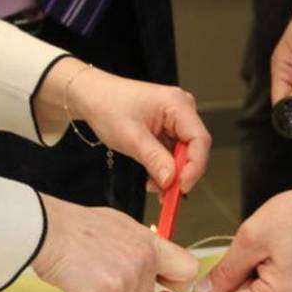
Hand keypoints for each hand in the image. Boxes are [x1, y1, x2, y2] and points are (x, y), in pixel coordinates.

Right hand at [32, 194, 198, 291]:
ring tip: (86, 278)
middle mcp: (144, 260)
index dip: (176, 285)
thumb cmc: (74, 227)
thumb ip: (138, 249)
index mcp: (150, 243)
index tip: (163, 289)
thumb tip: (148, 266)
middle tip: (101, 282)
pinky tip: (76, 284)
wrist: (47, 229)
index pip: (187, 270)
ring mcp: (128, 278)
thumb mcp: (118, 227)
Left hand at [35, 57, 211, 194]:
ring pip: (183, 154)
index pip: (199, 140)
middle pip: (194, 148)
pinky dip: (164, 168)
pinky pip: (173, 153)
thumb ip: (155, 160)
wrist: (92, 97)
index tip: (182, 188)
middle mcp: (181, 109)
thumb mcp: (131, 138)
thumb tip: (171, 180)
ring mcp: (175, 119)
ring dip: (171, 174)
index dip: (195, 167)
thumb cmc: (107, 106)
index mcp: (177, 104)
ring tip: (153, 188)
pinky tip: (153, 179)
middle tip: (167, 195)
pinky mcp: (167, 128)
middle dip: (181, 174)